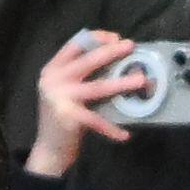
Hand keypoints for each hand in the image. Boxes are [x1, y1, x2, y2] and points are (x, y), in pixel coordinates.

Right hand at [27, 31, 143, 177]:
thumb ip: (81, 75)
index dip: (97, 38)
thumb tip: (115, 63)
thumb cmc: (63, 119)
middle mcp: (54, 79)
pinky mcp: (68, 117)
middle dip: (112, 51)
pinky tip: (125, 134)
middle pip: (88, 59)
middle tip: (131, 46)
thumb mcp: (66, 91)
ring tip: (141, 80)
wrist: (48, 151)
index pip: (75, 44)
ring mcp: (59, 97)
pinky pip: (97, 120)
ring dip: (122, 83)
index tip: (116, 38)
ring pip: (98, 86)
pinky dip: (112, 128)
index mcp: (53, 69)